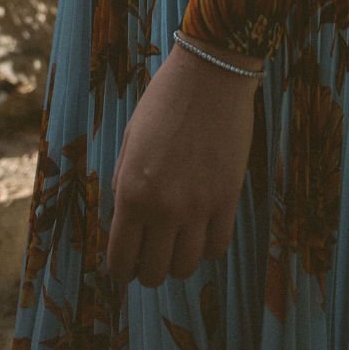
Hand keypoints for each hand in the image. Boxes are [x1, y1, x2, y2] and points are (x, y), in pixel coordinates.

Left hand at [106, 41, 259, 286]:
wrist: (211, 75)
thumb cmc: (164, 101)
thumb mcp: (130, 141)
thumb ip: (123, 183)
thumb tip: (124, 219)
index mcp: (131, 192)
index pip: (120, 260)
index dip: (121, 271)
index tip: (126, 265)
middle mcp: (163, 207)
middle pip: (153, 273)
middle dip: (148, 270)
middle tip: (151, 254)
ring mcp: (198, 206)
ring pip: (186, 267)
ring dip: (178, 261)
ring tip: (178, 243)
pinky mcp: (228, 199)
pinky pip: (218, 247)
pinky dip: (208, 247)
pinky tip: (203, 230)